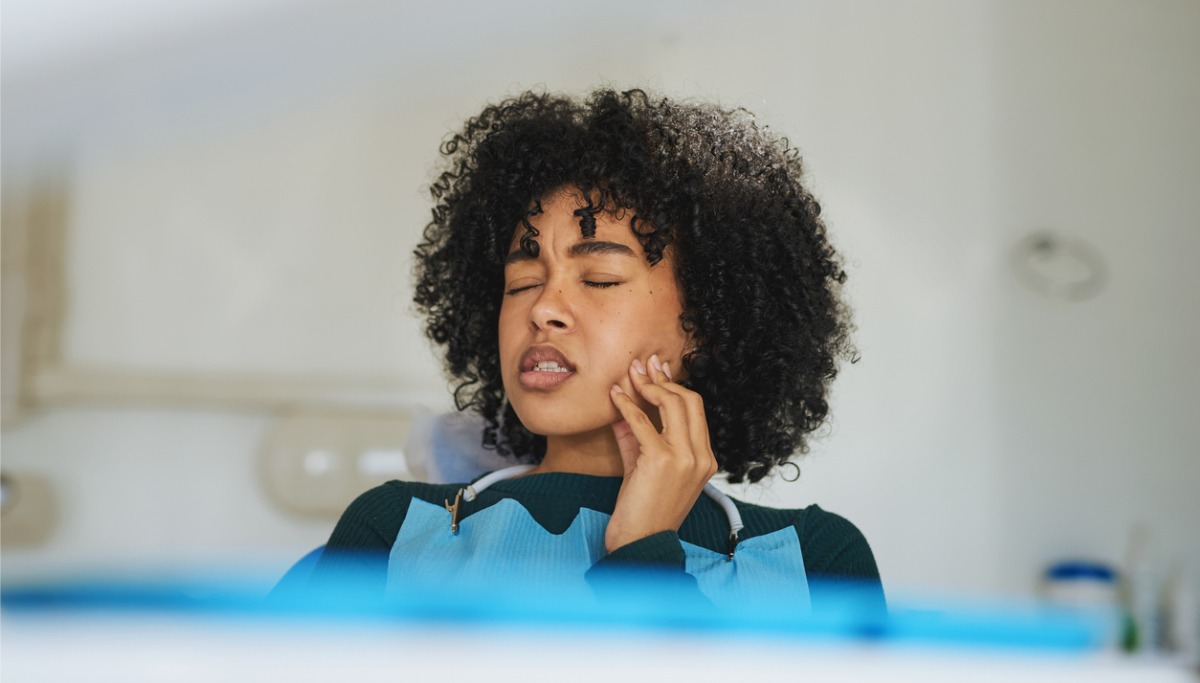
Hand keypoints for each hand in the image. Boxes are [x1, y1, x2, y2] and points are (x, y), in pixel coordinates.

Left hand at [605, 354, 717, 552]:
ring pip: (673, 404)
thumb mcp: (643, 467)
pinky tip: (614, 396)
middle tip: (644, 365)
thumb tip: (623, 404)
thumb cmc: (642, 510)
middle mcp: (701, 457)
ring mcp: (685, 458)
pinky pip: (643, 422)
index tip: (657, 373)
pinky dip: (627, 405)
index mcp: (705, 459)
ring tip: (630, 374)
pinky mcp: (662, 460)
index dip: (675, 387)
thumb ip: (637, 435)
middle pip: (690, 400)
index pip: (696, 410)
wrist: (639, 544)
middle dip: (665, 379)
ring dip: (648, 385)